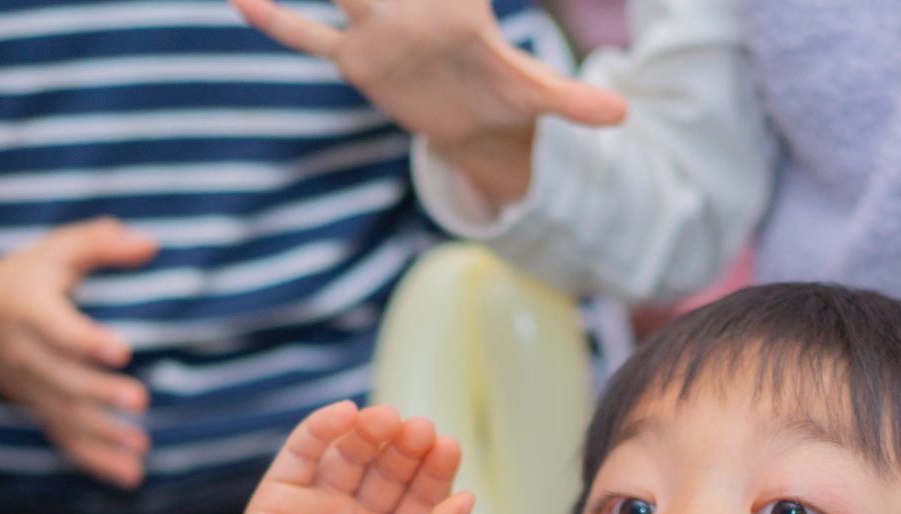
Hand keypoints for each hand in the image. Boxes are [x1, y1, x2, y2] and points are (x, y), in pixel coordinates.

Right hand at [0, 219, 157, 488]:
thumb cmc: (26, 277)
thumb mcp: (54, 250)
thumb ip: (98, 243)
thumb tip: (149, 243)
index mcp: (26, 310)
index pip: (54, 328)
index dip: (83, 340)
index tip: (120, 350)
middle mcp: (23, 354)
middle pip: (59, 378)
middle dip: (97, 394)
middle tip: (139, 401)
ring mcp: (28, 387)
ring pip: (63, 415)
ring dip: (101, 434)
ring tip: (140, 447)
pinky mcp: (37, 408)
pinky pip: (62, 437)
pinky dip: (94, 459)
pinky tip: (129, 476)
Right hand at [233, 0, 623, 205]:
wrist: (475, 116)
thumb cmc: (505, 90)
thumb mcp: (537, 93)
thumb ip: (573, 100)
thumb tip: (621, 115)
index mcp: (453, 2)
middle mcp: (408, 5)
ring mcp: (375, 29)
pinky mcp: (353, 60)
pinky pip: (309, 39)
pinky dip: (278, 22)